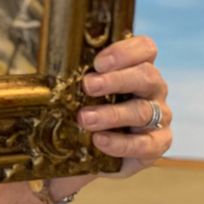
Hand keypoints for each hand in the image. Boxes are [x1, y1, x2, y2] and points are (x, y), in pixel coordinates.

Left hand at [78, 35, 171, 178]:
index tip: (98, 62)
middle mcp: (153, 90)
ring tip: (85, 119)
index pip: (146, 49)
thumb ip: (75, 80)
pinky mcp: (158, 144)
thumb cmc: (89, 115)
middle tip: (88, 86)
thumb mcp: (81, 94)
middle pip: (147, 76)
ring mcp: (160, 117)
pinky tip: (100, 140)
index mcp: (138, 69)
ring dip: (113, 114)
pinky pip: (145, 144)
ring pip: (144, 110)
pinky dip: (121, 143)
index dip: (125, 51)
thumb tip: (42, 74)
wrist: (93, 154)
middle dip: (116, 80)